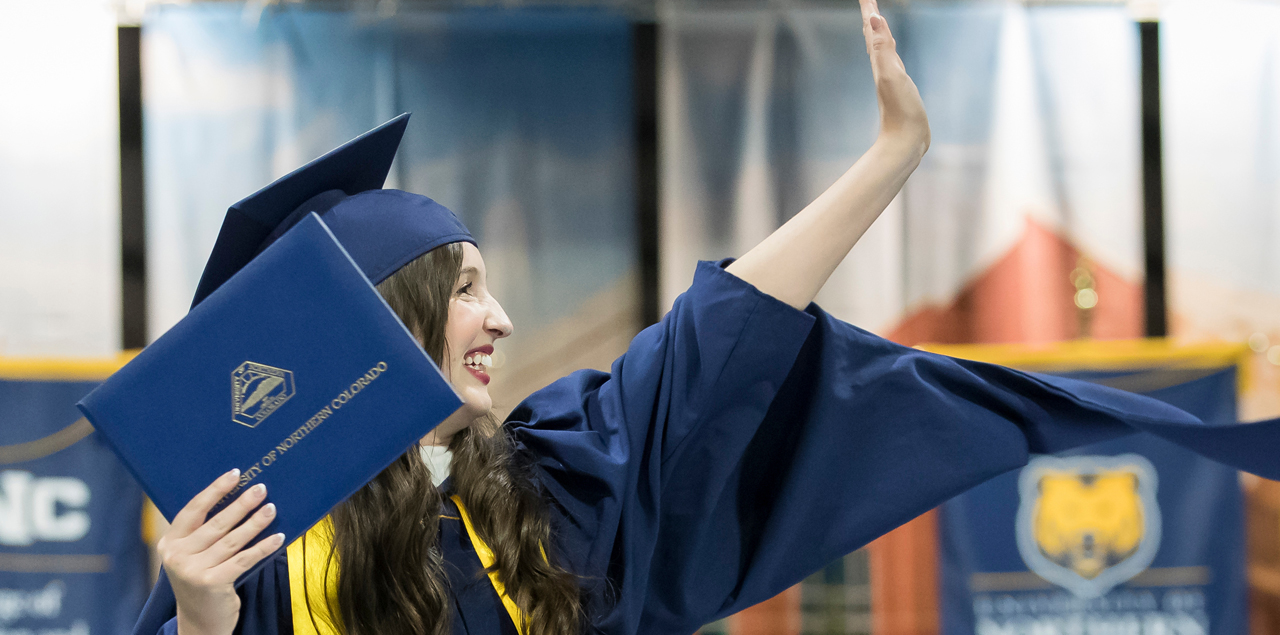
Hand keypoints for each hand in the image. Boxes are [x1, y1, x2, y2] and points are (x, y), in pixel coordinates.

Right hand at [156, 470, 283, 634]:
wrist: (200, 620)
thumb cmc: (203, 578)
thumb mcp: (194, 555)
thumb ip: (206, 533)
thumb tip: (240, 498)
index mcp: (170, 542)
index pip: (194, 510)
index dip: (215, 490)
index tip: (235, 474)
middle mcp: (177, 556)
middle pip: (216, 523)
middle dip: (242, 504)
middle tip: (261, 489)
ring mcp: (192, 571)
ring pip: (232, 540)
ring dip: (256, 522)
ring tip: (271, 509)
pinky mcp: (211, 583)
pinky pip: (244, 559)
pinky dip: (263, 547)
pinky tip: (278, 537)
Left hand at [860, 0, 929, 153]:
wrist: (905, 142)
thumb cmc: (901, 111)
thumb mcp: (892, 75)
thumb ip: (882, 47)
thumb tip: (874, 19)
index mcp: (880, 61)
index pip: (872, 28)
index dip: (869, 9)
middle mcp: (882, 67)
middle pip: (872, 34)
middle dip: (870, 15)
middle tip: (868, 0)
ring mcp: (890, 77)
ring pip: (879, 47)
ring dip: (876, 30)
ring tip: (874, 18)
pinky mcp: (899, 87)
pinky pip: (891, 60)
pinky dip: (888, 49)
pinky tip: (889, 52)